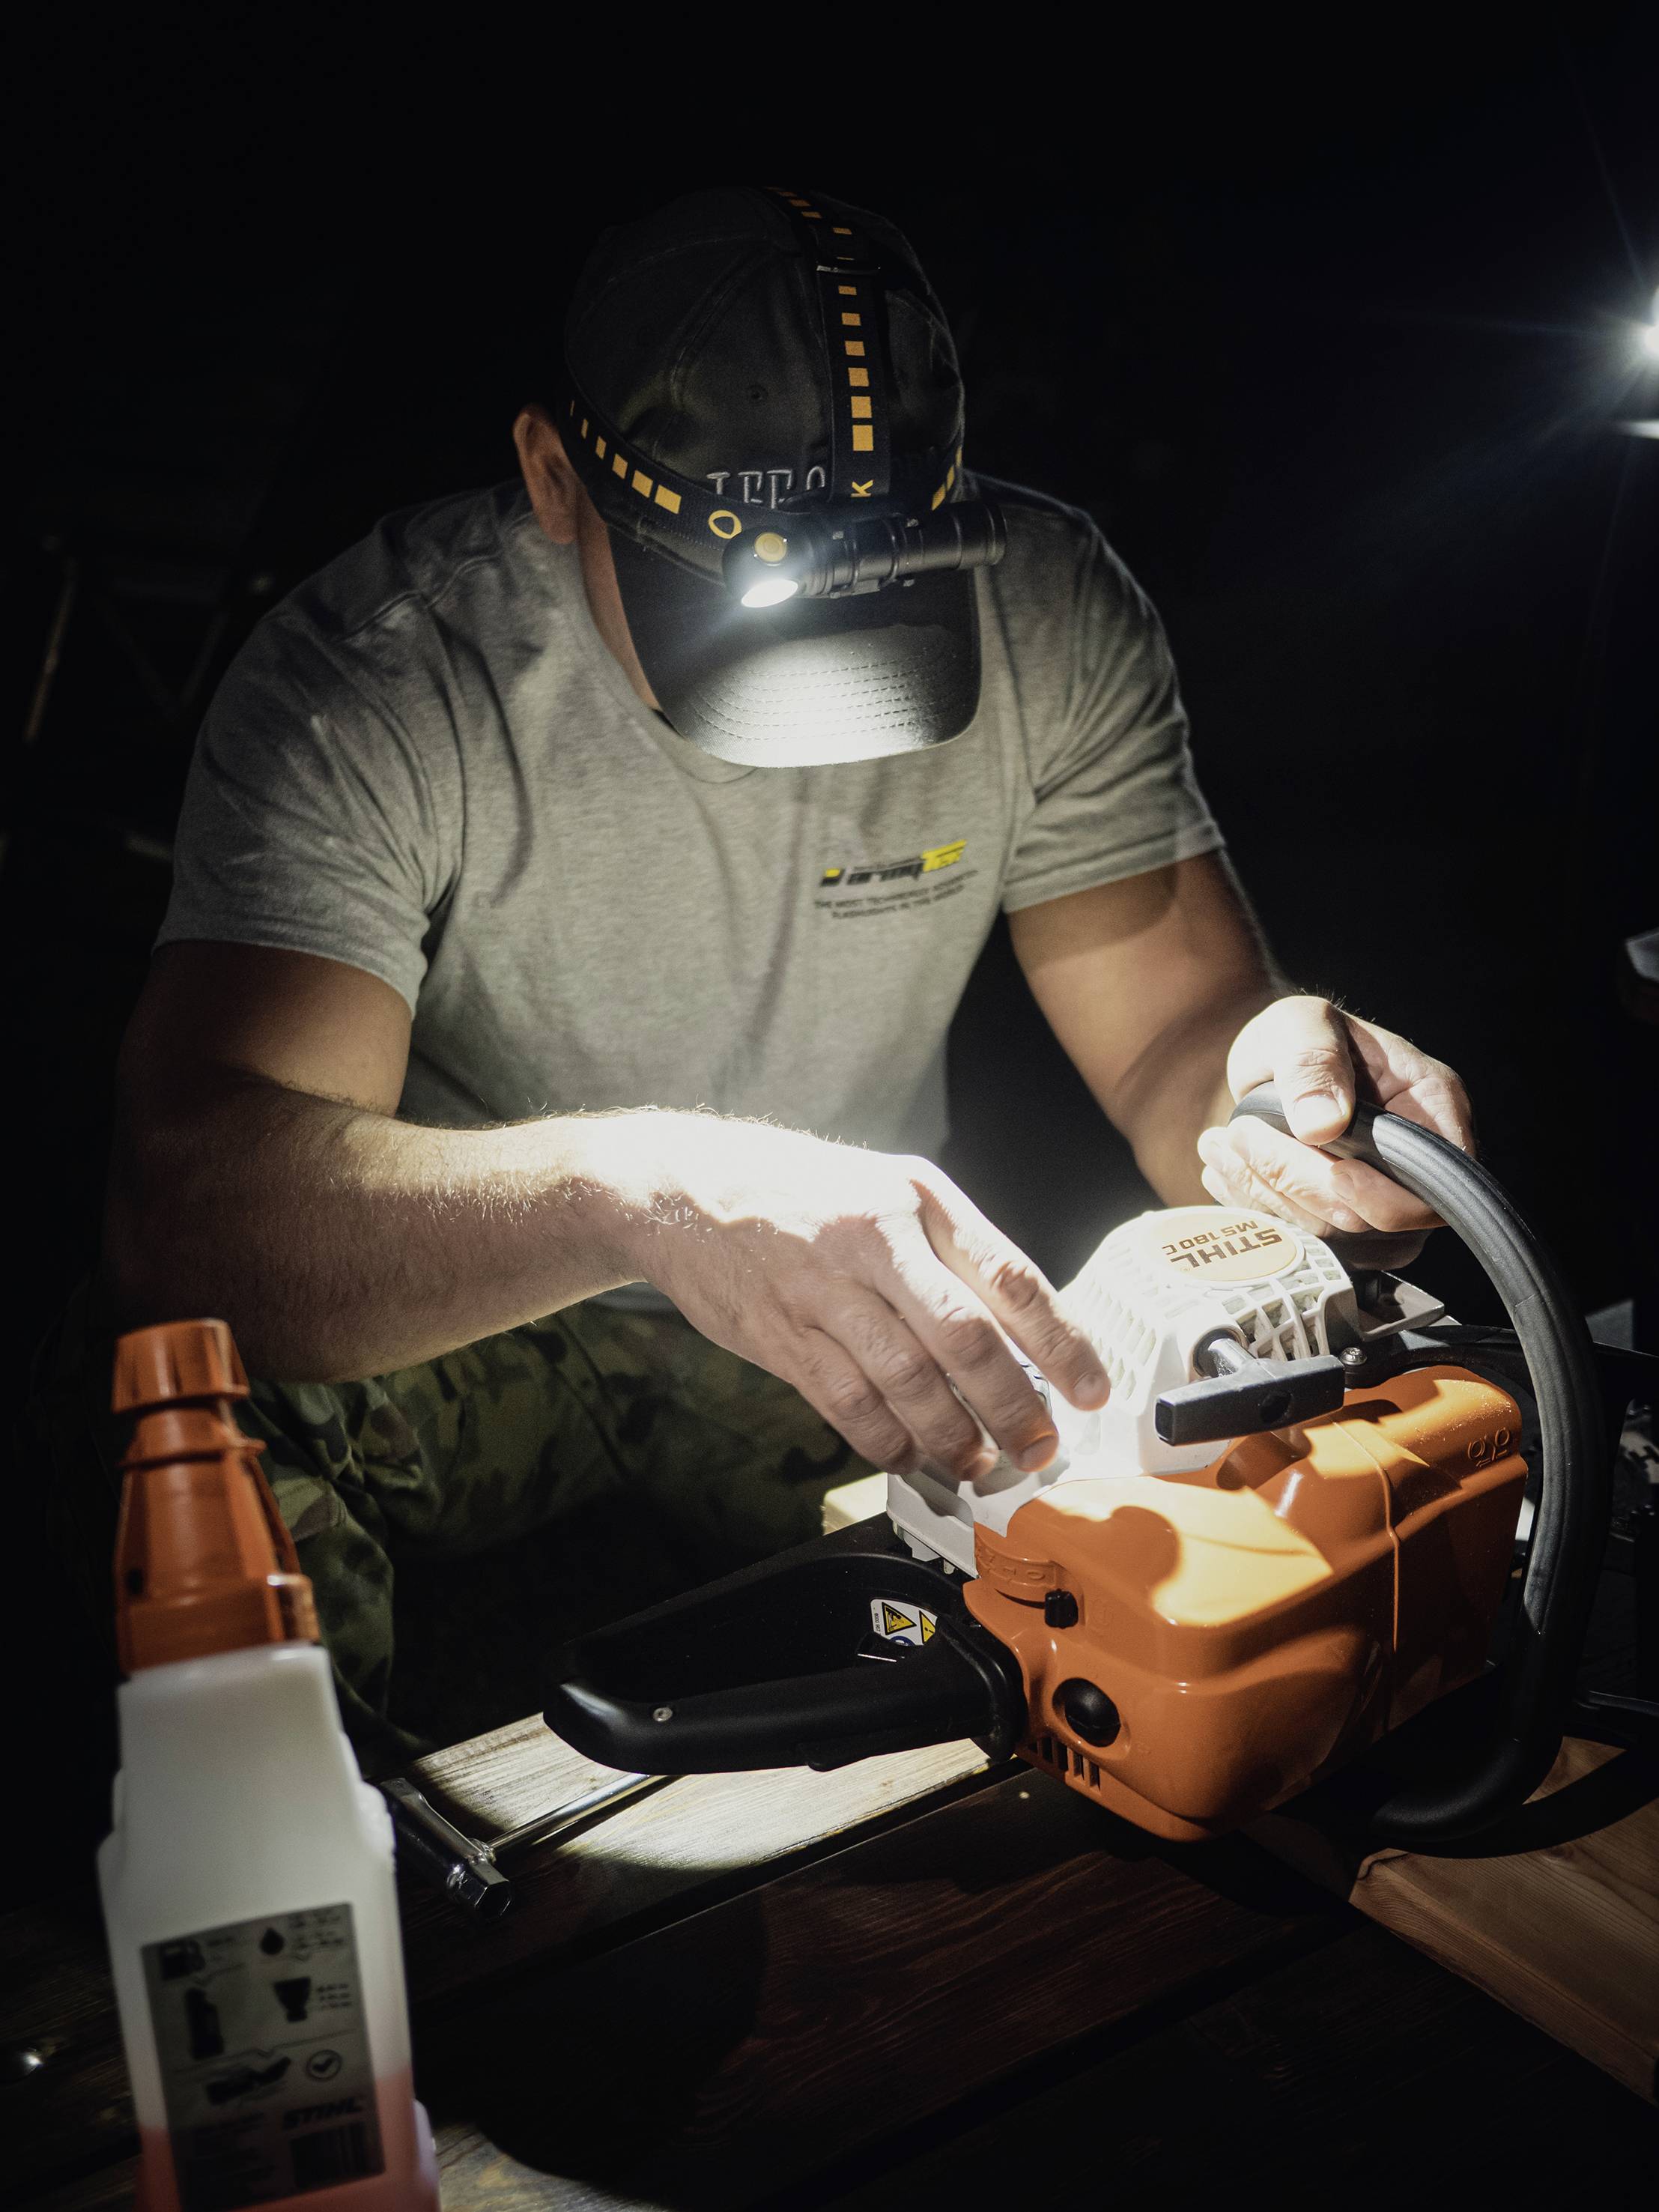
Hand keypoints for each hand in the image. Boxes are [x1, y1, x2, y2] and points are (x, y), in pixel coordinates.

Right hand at [615, 1116, 1109, 1480]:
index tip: (1092, 1391)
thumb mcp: (887, 1189)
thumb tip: (1023, 1336)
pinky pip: (847, 1403)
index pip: (1011, 1277)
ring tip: (974, 1461)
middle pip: (966, 1340)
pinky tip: (906, 1455)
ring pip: (907, 1382)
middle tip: (1038, 1448)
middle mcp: (876, 1238)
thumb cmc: (800, 1191)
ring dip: (951, 1436)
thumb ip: (950, 1252)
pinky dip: (885, 1442)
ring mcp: (824, 1289)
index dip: (1062, 1343)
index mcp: (919, 1198)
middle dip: (1014, 1407)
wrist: (682, 1186)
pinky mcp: (781, 1333)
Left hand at [1195, 997, 1474, 1251]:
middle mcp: (1418, 1165)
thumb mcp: (1301, 1025)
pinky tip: (1225, 1169)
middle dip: (1303, 1184)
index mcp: (1432, 1106)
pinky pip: (1304, 1242)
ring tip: (1223, 1144)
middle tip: (1241, 1134)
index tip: (1334, 1170)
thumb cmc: (1296, 1039)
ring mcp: (1382, 1203)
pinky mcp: (1343, 1228)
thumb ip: (1313, 1062)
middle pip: (1378, 1220)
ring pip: (1334, 1237)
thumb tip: (1322, 1124)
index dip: (1387, 1194)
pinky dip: (1258, 1209)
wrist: (1266, 1067)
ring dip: (1269, 1195)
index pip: (1439, 1183)